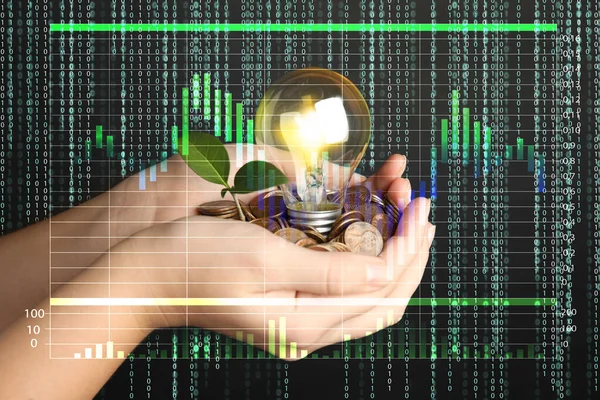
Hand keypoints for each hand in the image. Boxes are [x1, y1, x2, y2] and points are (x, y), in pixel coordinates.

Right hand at [104, 154, 433, 358]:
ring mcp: (299, 324)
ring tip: (406, 218)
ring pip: (368, 297)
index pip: (383, 288)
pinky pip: (344, 293)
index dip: (409, 246)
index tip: (419, 207)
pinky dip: (366, 264)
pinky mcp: (290, 311)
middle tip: (421, 207)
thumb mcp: (266, 259)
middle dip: (410, 252)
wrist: (151, 275)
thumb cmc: (199, 259)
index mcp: (306, 322)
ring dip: (392, 257)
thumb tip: (386, 273)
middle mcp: (308, 331)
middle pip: (384, 298)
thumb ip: (330, 273)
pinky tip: (371, 237)